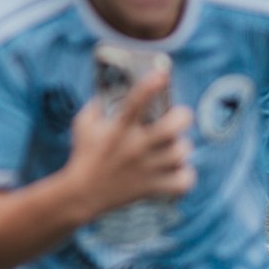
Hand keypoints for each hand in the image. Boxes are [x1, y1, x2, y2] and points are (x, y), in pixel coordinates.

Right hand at [64, 74, 194, 218]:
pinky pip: (184, 181)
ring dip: (181, 147)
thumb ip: (97, 104)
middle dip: (182, 117)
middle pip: (172, 128)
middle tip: (179, 117)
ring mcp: (146, 169)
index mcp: (119, 129)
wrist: (82, 194)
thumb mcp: (83, 124)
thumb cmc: (84, 155)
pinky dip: (185, 176)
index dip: (151, 85)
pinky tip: (177, 170)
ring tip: (174, 146)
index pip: (136, 102)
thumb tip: (112, 88)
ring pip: (181, 152)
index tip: (162, 73)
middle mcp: (135, 147)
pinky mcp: (152, 188)